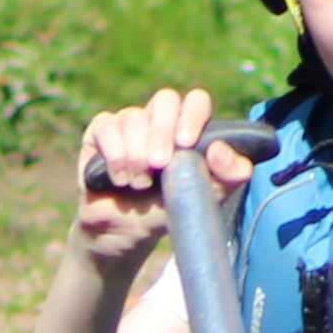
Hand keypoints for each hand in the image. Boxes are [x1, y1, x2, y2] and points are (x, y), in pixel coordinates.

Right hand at [71, 87, 252, 269]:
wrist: (126, 232)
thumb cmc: (168, 210)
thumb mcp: (205, 197)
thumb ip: (229, 176)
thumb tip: (220, 150)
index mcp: (188, 128)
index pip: (195, 101)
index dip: (192, 116)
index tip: (186, 143)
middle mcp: (159, 119)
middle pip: (164, 100)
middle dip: (162, 132)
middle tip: (159, 165)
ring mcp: (129, 121)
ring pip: (133, 116)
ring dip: (136, 153)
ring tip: (139, 184)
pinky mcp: (102, 130)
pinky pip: (108, 127)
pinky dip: (115, 154)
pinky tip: (120, 178)